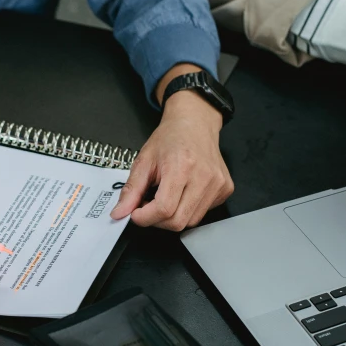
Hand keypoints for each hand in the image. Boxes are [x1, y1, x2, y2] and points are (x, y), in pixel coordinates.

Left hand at [110, 65, 233, 229]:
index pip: (164, 209)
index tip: (136, 214)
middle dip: (157, 220)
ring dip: (173, 217)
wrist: (194, 124)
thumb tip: (119, 213)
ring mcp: (218, 184)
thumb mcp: (144, 160)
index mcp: (181, 167)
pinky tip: (183, 193)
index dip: (145, 217)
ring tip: (165, 198)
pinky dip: (188, 210)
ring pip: (191, 221)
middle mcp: (204, 177)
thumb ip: (131, 190)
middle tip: (148, 206)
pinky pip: (203, 213)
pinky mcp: (225, 189)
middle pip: (178, 222)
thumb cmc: (170, 139)